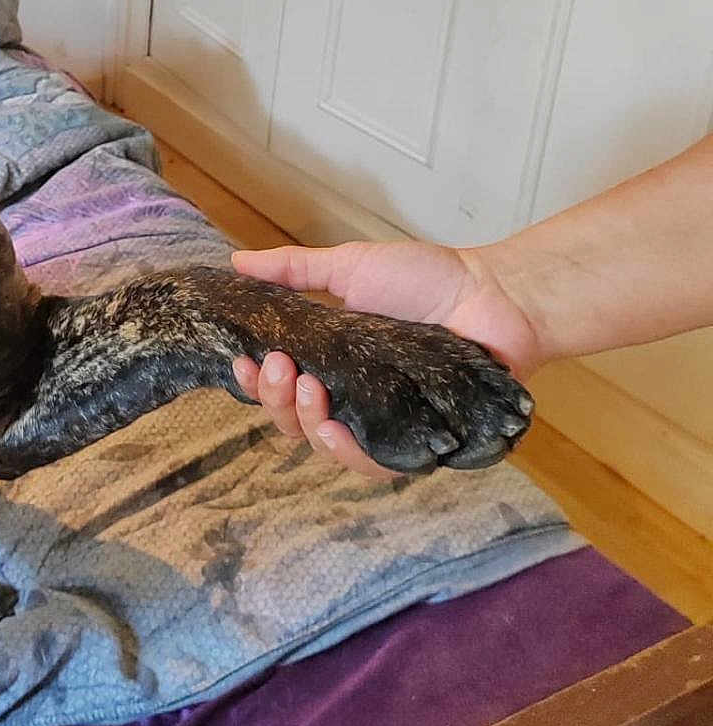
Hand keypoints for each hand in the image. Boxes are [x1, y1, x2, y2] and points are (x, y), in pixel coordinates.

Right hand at [229, 239, 540, 476]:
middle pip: (293, 420)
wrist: (490, 294)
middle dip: (275, 398)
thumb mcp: (350, 266)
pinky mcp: (415, 443)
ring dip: (303, 421)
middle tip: (280, 366)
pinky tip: (332, 430)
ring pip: (325, 445)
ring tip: (308, 387)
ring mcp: (382, 423)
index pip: (280, 386)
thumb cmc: (424, 279)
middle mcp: (351, 398)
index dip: (257, 381)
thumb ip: (294, 269)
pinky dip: (346, 452)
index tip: (244, 359)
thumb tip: (236, 261)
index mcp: (331, 362)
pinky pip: (373, 464)